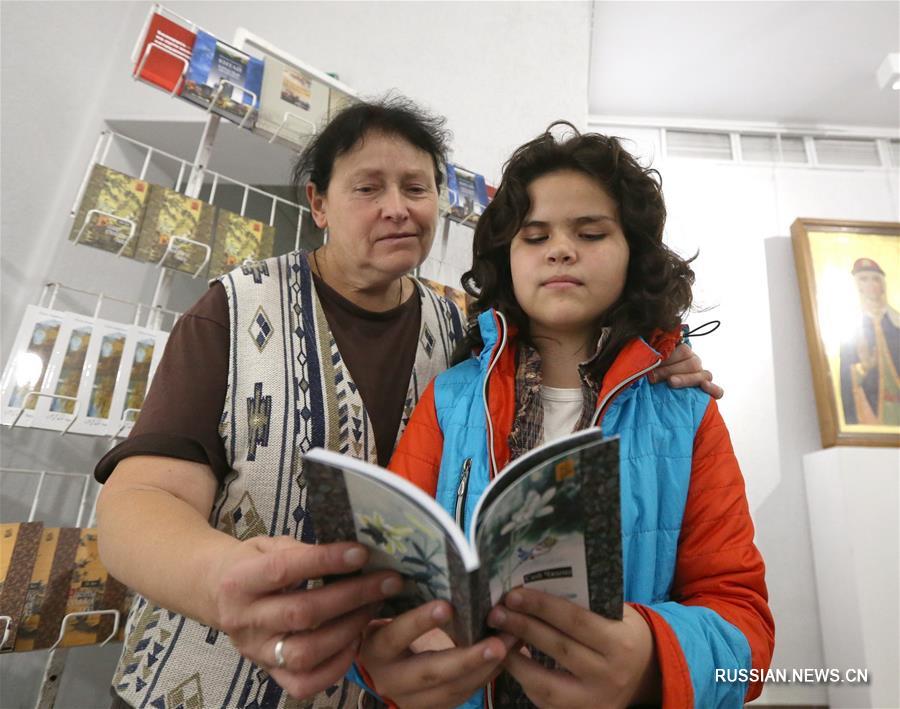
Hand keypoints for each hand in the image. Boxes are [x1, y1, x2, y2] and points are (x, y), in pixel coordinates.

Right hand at [209, 535, 402, 698]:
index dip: (326, 561)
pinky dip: (336, 665)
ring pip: (305, 652)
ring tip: (374, 607)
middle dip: (352, 596)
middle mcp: (243, 620)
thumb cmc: (253, 562)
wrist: (215, 592)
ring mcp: (256, 652)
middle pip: (302, 613)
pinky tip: (356, 640)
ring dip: (349, 629)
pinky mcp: (267, 673)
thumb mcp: (269, 544)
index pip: (284, 571)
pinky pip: (304, 683)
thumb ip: (303, 549)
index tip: (362, 553)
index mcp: (239, 581)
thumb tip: (354, 553)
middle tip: (387, 581)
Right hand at [358, 600, 514, 708]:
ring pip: (451, 690)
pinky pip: (461, 696)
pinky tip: (504, 659)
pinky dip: (485, 677)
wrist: (373, 677)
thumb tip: (440, 573)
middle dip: (467, 659)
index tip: (446, 606)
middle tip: (497, 644)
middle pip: (430, 673)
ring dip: (485, 669)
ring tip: (510, 645)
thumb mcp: (383, 618)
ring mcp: (411, 700)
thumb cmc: (383, 634)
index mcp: (376, 650)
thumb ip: (401, 603)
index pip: (396, 635)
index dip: (419, 622)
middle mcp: (391, 679)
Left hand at [487, 590, 659, 708]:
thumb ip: (585, 603)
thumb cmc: (623, 633)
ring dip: (515, 658)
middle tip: (496, 612)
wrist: (646, 674)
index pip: (575, 620)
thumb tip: (536, 584)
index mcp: (620, 642)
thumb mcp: (616, 614)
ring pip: (546, 681)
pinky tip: (510, 659)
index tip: (514, 595)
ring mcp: (594, 700)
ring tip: (496, 637)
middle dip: (522, 627)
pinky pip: (545, 699)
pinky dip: (524, 678)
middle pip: (557, 648)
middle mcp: (610, 674)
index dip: (541, 606)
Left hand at [648, 342, 723, 398]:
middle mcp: (695, 363)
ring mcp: (702, 377)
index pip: (683, 350)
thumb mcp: (651, 366)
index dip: (668, 357)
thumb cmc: (652, 376)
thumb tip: (646, 355)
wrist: (658, 398)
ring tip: (671, 382)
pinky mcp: (709, 393)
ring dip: (687, 378)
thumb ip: (651, 359)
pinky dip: (713, 389)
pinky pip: (718, 391)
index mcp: (683, 353)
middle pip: (692, 362)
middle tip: (654, 377)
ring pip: (704, 375)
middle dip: (671, 369)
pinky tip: (704, 387)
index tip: (653, 364)